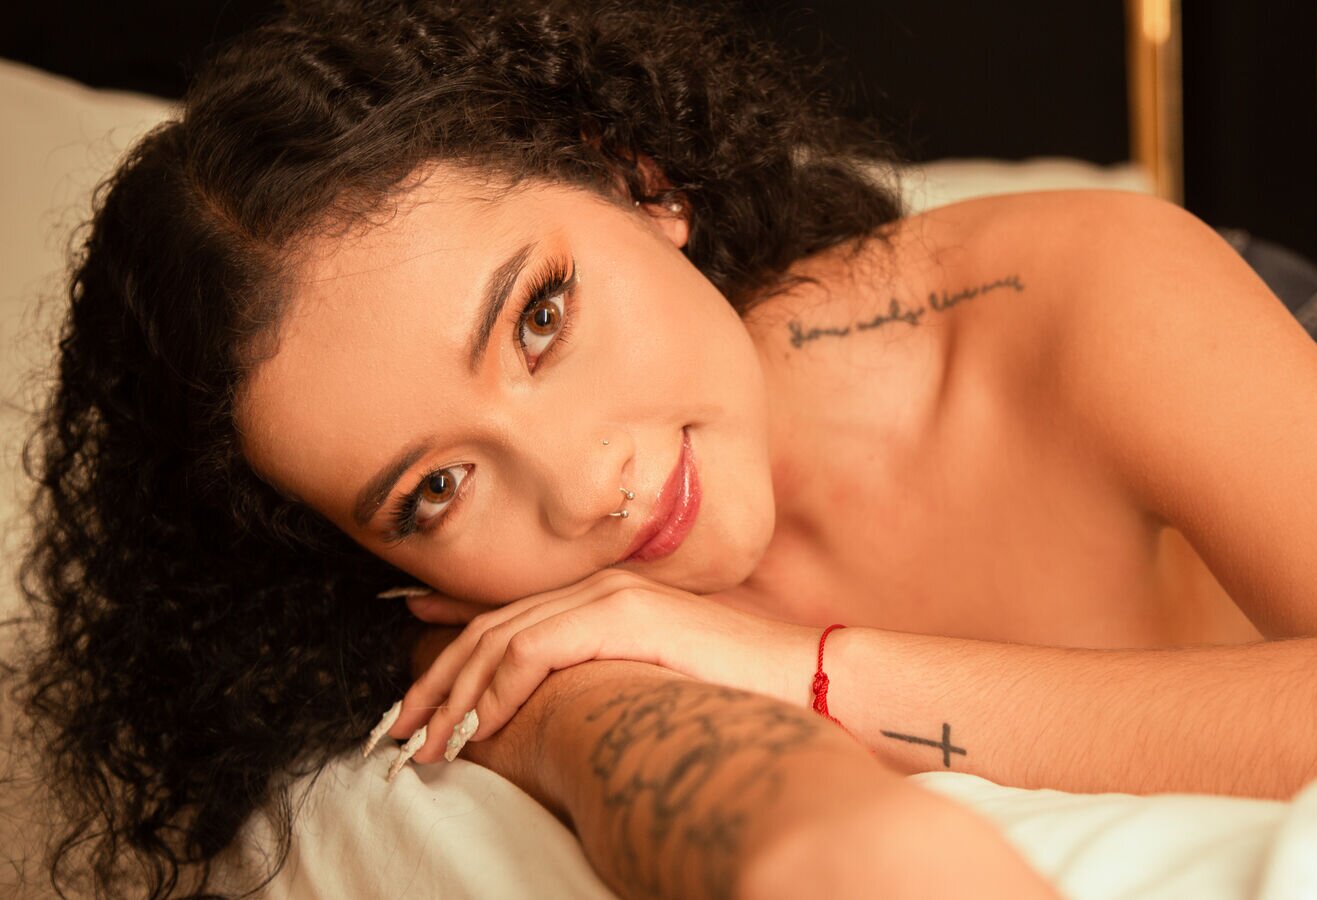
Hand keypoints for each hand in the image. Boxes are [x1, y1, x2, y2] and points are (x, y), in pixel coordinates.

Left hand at [379, 568, 817, 770]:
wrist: (808, 682)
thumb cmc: (746, 692)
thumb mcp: (661, 681)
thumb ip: (609, 680)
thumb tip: (561, 713)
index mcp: (612, 598)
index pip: (512, 610)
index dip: (449, 633)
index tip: (408, 673)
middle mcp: (603, 586)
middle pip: (491, 625)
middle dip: (436, 679)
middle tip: (398, 728)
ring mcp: (612, 596)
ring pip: (499, 638)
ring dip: (453, 695)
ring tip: (424, 742)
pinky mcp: (621, 617)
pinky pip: (531, 651)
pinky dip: (494, 692)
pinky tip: (474, 728)